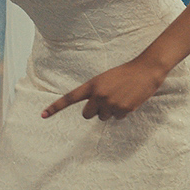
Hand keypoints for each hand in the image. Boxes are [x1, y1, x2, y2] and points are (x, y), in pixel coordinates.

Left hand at [41, 57, 167, 120]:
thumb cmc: (125, 73)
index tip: (43, 115)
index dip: (56, 107)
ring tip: (121, 97)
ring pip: (103, 117)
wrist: (146, 70)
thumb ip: (97, 92)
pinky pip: (117, 118)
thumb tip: (93, 111)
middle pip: (87, 114)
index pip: (70, 97)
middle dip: (95, 111)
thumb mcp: (106, 78)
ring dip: (110, 111)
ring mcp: (111, 103)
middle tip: (106, 100)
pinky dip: (122, 112)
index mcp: (93, 85)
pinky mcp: (123, 110)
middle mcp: (99, 95)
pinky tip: (129, 100)